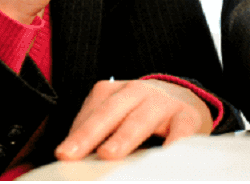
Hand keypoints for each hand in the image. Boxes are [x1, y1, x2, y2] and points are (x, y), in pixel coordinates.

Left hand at [54, 79, 213, 160]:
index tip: (63, 154)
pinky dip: (172, 140)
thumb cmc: (140, 113)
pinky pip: (179, 129)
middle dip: (89, 133)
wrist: (184, 98)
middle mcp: (136, 92)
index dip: (76, 133)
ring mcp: (162, 103)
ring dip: (123, 136)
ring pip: (141, 118)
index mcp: (114, 91)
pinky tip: (163, 153)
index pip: (92, 111)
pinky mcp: (186, 116)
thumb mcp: (117, 115)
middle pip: (109, 112)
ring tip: (107, 154)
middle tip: (71, 154)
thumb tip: (71, 157)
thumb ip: (97, 132)